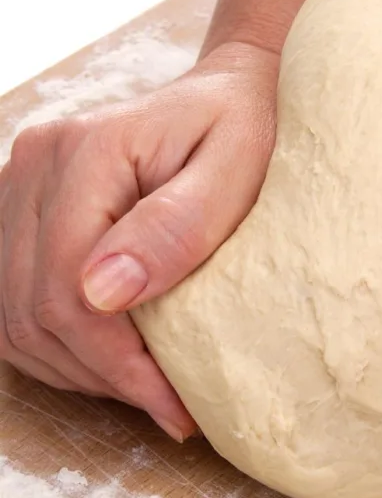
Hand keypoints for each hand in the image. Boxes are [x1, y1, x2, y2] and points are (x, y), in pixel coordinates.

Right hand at [0, 42, 278, 438]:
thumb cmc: (242, 126)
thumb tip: (103, 295)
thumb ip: (175, 225)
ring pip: (14, 313)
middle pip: (34, 307)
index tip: (174, 404)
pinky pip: (18, 298)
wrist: (225, 94)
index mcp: (85, 153)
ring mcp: (23, 186)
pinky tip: (109, 355)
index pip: (69, 286)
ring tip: (142, 386)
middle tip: (166, 403)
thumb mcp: (233, 168)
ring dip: (75, 366)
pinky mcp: (29, 207)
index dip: (117, 362)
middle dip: (100, 374)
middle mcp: (36, 166)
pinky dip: (59, 342)